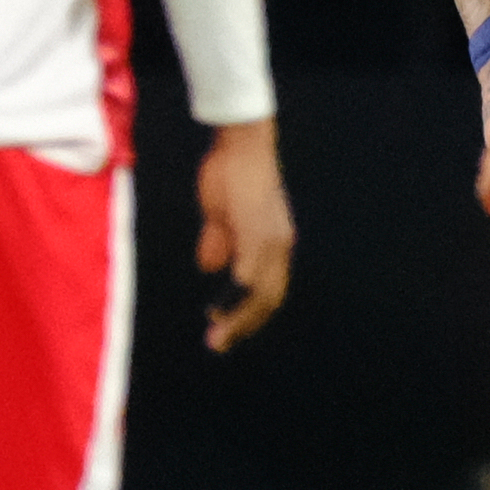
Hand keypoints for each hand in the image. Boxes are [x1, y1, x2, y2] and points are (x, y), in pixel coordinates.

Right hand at [196, 118, 295, 350]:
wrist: (240, 144)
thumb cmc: (231, 174)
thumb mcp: (221, 216)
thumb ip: (218, 242)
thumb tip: (211, 268)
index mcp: (272, 244)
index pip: (268, 289)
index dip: (249, 313)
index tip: (227, 330)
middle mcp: (279, 246)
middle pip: (269, 297)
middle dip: (244, 324)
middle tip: (219, 344)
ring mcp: (271, 239)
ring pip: (262, 291)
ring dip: (239, 317)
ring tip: (218, 336)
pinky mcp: (257, 231)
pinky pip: (250, 271)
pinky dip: (237, 294)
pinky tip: (222, 308)